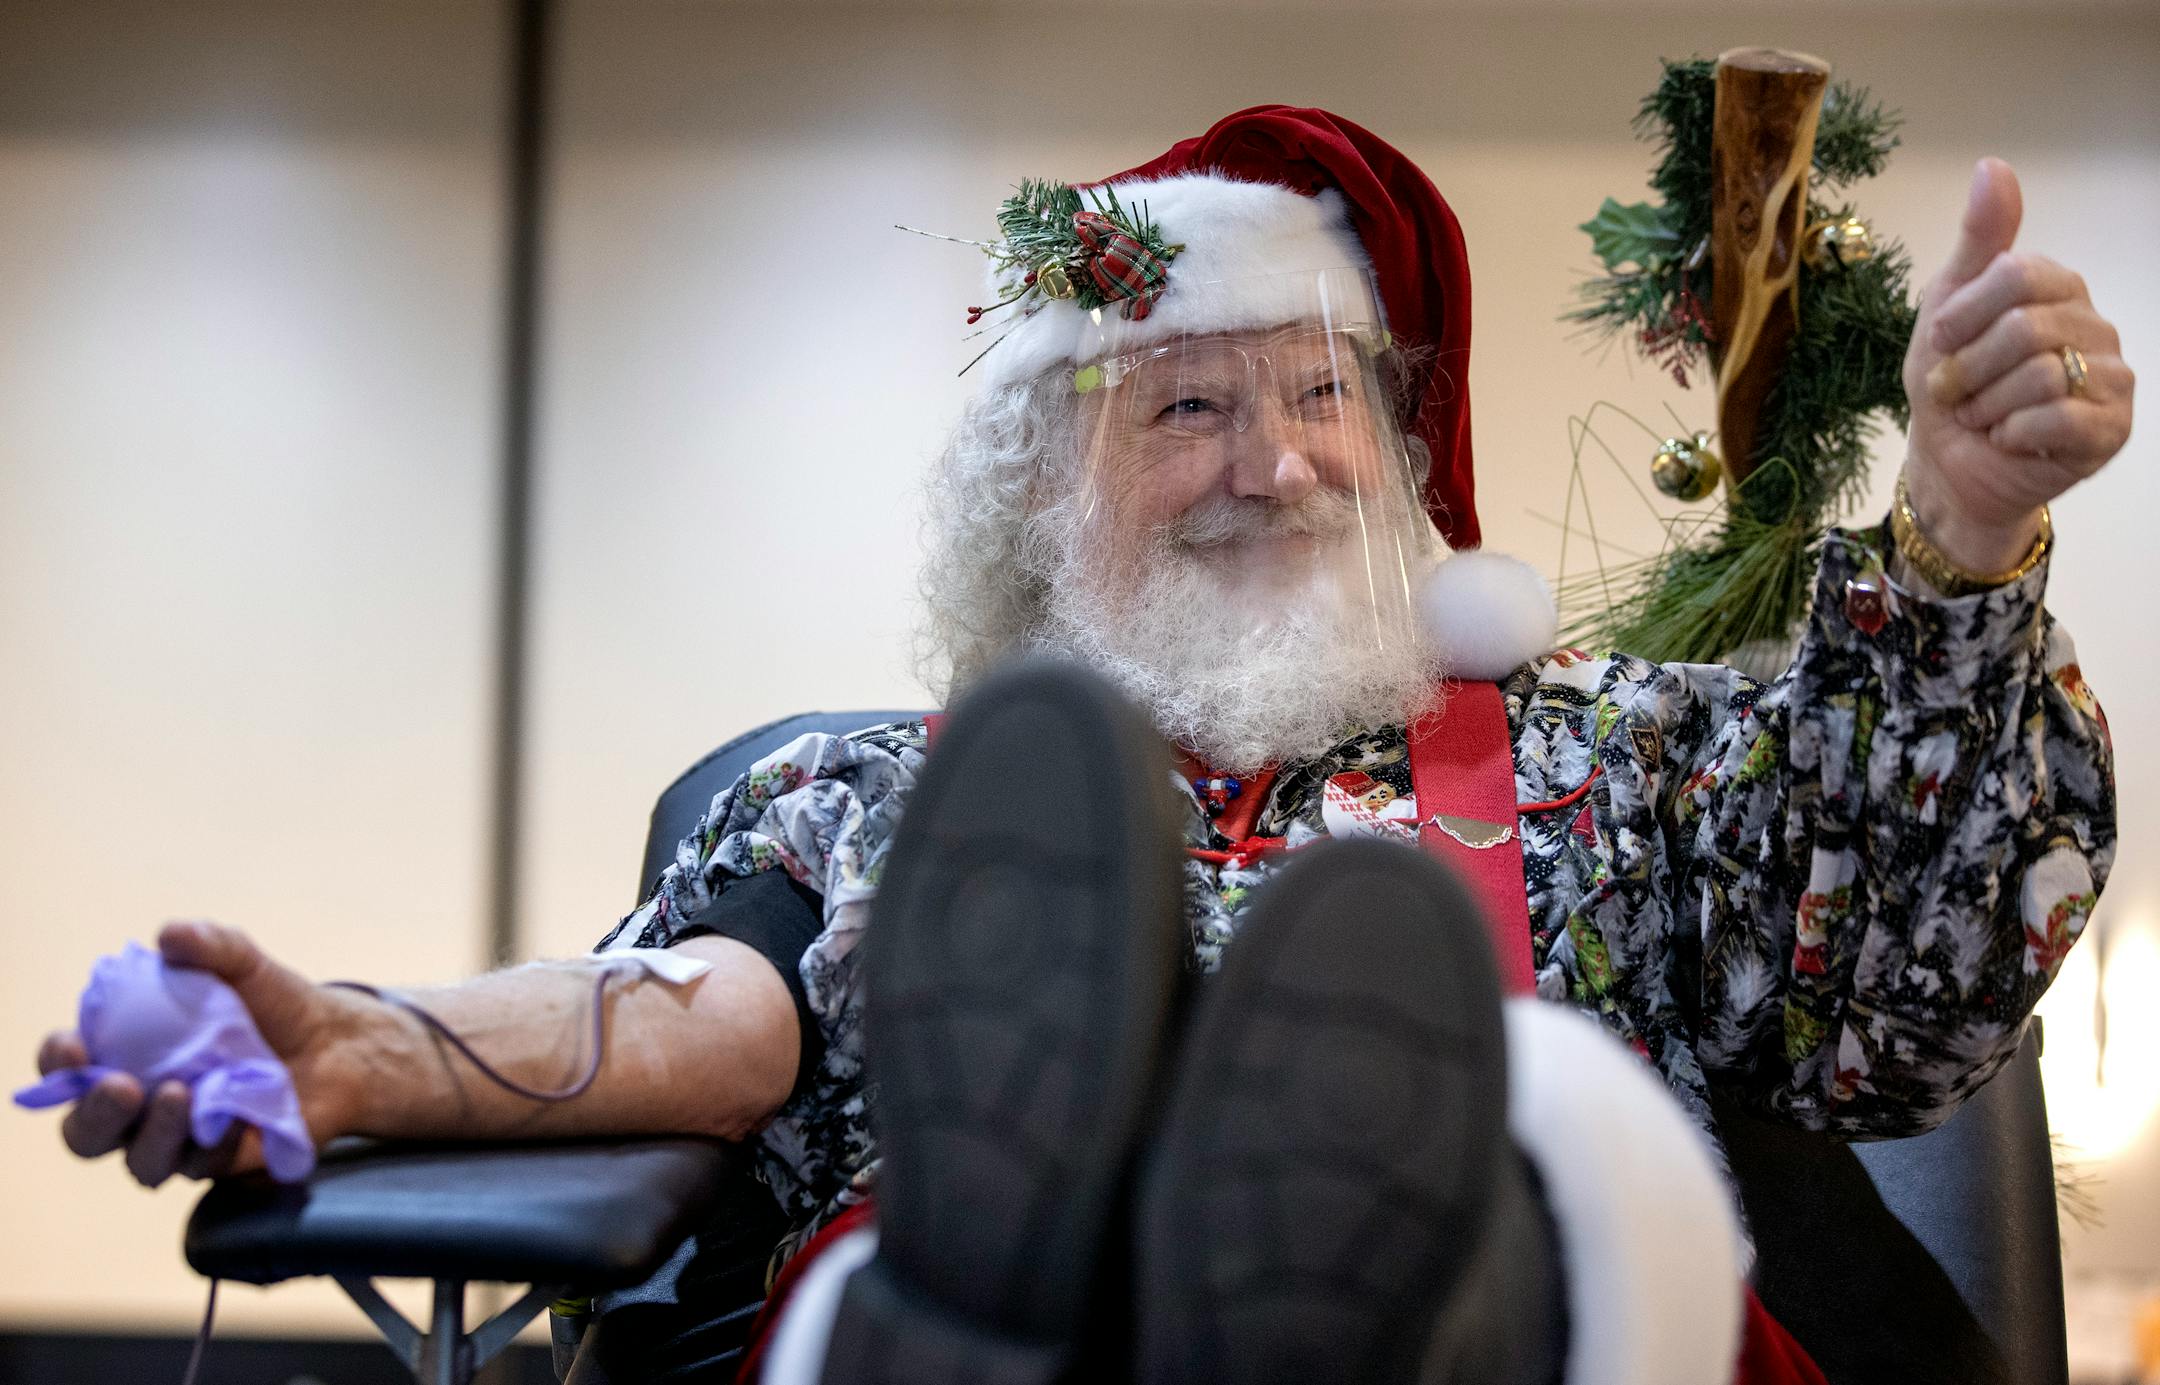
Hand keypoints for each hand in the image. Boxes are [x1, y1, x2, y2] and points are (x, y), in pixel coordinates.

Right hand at [34, 922, 380, 1186]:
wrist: (341, 1043)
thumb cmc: (276, 1004)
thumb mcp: (244, 963)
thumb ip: (208, 944)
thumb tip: (169, 937)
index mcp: (129, 1056)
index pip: (71, 1071)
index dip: (60, 1064)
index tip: (74, 1048)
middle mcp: (143, 1106)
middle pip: (88, 1132)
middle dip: (94, 1113)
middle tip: (121, 1087)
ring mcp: (181, 1140)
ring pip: (141, 1161)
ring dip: (152, 1133)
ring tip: (180, 1093)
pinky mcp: (223, 1161)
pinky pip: (206, 1165)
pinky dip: (217, 1141)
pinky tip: (238, 1114)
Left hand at [1901, 158, 2134, 570]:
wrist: (1950, 463)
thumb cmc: (1951, 384)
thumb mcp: (1946, 309)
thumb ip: (1978, 241)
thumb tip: (1995, 165)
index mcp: (2056, 288)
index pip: (2016, 274)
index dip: (1963, 316)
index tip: (1941, 344)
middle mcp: (2093, 324)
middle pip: (2024, 329)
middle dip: (1968, 370)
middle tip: (1957, 392)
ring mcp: (2111, 375)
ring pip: (2040, 375)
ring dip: (1986, 406)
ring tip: (1983, 416)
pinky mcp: (2112, 427)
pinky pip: (2059, 418)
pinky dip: (2013, 433)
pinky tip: (2009, 438)